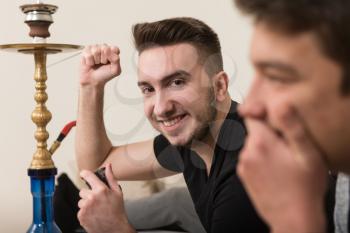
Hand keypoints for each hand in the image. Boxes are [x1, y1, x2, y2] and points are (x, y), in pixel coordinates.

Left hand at [78, 164, 134, 232]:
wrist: (115, 228)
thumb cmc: (117, 211)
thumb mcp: (117, 192)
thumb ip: (111, 178)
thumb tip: (108, 166)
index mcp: (101, 190)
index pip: (88, 176)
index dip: (84, 174)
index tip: (83, 174)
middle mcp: (92, 197)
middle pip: (83, 191)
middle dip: (89, 194)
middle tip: (97, 201)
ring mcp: (85, 207)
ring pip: (81, 201)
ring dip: (86, 204)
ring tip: (96, 209)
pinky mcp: (81, 216)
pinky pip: (80, 210)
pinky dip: (85, 212)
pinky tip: (93, 214)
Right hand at [80, 44, 120, 86]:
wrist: (93, 80)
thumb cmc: (105, 75)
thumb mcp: (115, 70)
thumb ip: (116, 59)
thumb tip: (106, 49)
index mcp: (113, 51)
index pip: (115, 49)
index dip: (112, 57)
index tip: (110, 63)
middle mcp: (104, 47)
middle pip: (105, 48)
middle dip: (104, 59)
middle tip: (102, 64)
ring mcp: (95, 48)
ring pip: (96, 51)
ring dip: (96, 61)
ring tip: (96, 64)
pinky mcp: (86, 50)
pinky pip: (89, 55)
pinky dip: (90, 62)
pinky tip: (90, 64)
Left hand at [237, 105, 327, 232]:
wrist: (293, 220)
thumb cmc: (304, 188)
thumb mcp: (307, 154)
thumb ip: (291, 126)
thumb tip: (278, 103)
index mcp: (261, 143)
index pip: (252, 115)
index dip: (263, 113)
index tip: (276, 120)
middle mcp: (246, 152)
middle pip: (254, 132)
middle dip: (269, 134)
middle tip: (287, 148)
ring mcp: (243, 166)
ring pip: (253, 146)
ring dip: (265, 149)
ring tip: (283, 164)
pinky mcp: (243, 177)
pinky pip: (251, 160)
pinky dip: (261, 161)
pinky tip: (275, 173)